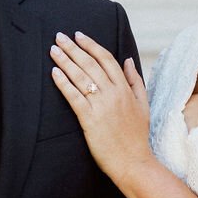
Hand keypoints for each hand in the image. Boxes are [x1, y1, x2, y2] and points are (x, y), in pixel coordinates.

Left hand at [49, 32, 151, 185]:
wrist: (133, 161)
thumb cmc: (137, 136)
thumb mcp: (143, 104)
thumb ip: (135, 81)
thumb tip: (128, 61)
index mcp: (125, 88)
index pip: (106, 59)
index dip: (91, 45)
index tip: (79, 35)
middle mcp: (113, 93)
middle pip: (90, 64)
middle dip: (73, 48)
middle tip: (60, 36)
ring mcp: (101, 106)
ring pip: (80, 77)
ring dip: (65, 61)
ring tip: (54, 50)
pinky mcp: (89, 119)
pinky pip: (74, 96)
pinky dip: (63, 83)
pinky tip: (54, 72)